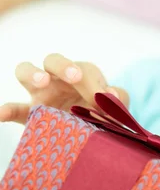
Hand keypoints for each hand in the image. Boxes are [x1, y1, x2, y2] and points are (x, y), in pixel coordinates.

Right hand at [0, 53, 127, 123]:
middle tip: (75, 77)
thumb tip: (112, 96)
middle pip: (53, 60)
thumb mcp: (115, 104)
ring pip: (26, 71)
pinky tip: (1, 114)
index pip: (84, 70)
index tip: (103, 97)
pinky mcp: (29, 114)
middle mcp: (58, 79)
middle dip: (64, 65)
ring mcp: (40, 94)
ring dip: (32, 74)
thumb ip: (119, 98)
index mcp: (82, 74)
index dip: (94, 82)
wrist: (89, 130)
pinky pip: (15, 109)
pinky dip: (6, 110)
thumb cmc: (102, 111)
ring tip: (42, 82)